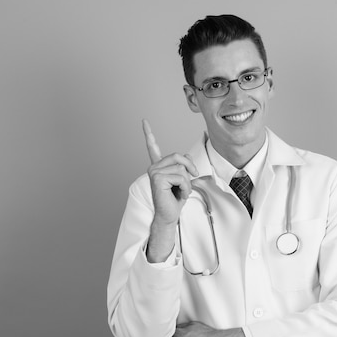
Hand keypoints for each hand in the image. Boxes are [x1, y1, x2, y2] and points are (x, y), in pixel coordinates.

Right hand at [142, 119, 197, 261]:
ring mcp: (154, 172)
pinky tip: (178, 195)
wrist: (169, 215)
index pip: (152, 147)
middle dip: (190, 168)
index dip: (148, 133)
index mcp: (158, 166)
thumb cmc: (175, 200)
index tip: (144, 121)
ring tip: (181, 192)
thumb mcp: (183, 180)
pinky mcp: (158, 179)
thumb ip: (182, 166)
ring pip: (182, 169)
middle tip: (192, 178)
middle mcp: (153, 167)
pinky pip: (181, 177)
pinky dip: (185, 187)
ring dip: (187, 182)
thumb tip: (184, 155)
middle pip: (178, 157)